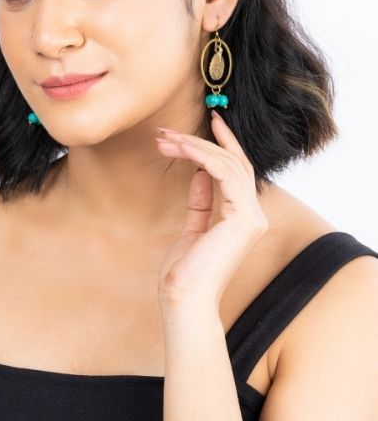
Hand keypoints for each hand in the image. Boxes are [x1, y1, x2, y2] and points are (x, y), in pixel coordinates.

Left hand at [155, 112, 268, 310]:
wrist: (185, 298)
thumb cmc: (185, 272)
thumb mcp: (192, 229)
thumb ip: (202, 202)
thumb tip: (202, 175)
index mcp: (244, 218)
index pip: (238, 171)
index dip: (226, 144)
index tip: (210, 122)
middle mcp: (253, 215)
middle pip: (234, 163)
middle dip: (201, 142)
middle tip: (169, 131)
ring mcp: (252, 216)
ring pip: (229, 164)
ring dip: (196, 147)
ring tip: (167, 139)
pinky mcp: (243, 218)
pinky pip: (225, 174)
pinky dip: (203, 157)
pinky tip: (183, 150)